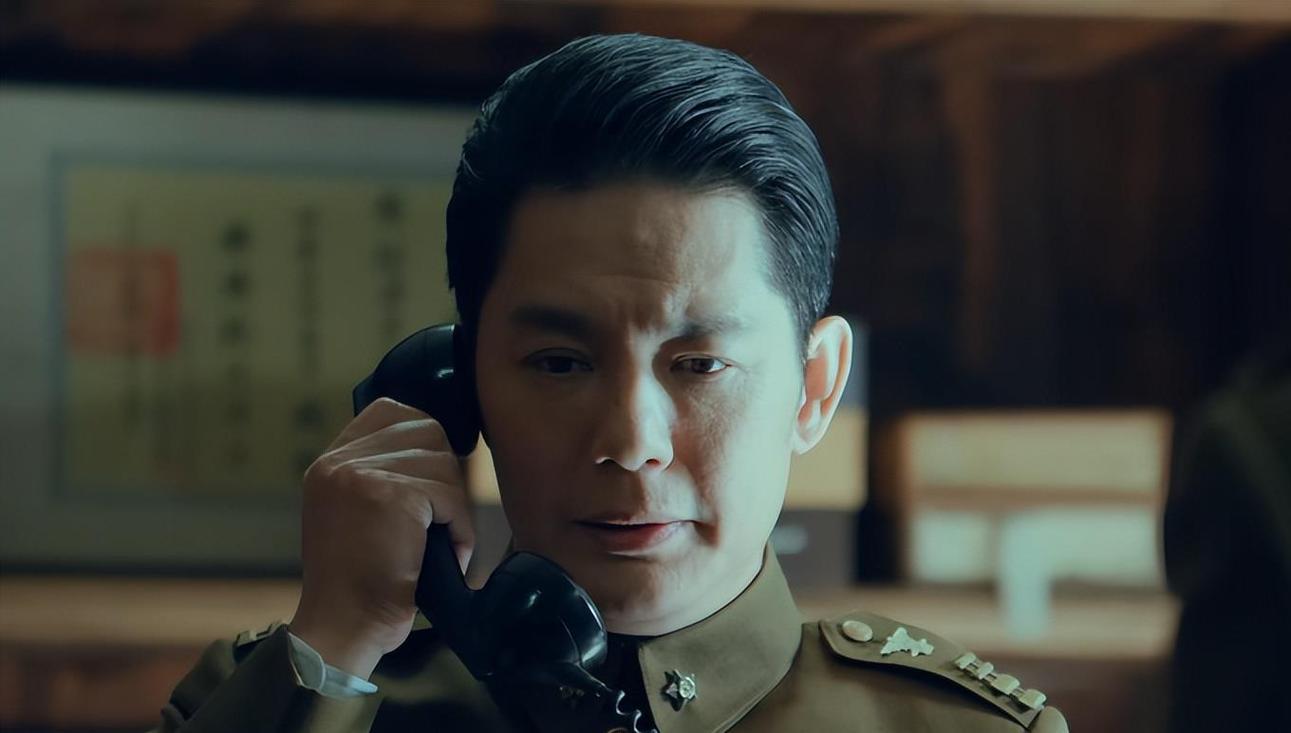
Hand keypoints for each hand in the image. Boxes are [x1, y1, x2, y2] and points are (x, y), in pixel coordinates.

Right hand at [288, 397, 474, 679]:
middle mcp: (339, 463)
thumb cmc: (358, 584)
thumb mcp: (352, 516)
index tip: (435, 473)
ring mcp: (362, 475)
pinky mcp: (393, 496)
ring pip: (442, 463)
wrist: (343, 628)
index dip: (423, 434)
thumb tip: (438, 448)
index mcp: (329, 464)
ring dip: (454, 506)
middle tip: (441, 517)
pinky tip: (450, 555)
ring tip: (441, 543)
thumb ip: (378, 477)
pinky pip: (450, 496)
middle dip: (445, 473)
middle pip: (426, 431)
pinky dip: (461, 528)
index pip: (388, 411)